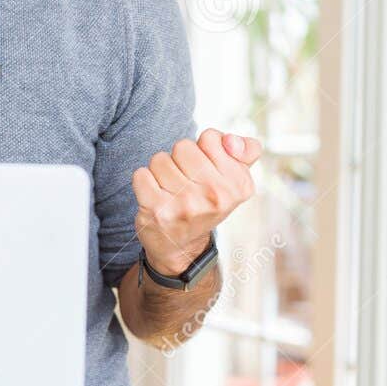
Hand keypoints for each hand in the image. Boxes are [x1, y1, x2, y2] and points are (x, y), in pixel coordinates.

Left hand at [132, 128, 261, 275]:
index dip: (203, 149)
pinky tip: (156, 197)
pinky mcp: (158, 211)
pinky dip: (144, 182)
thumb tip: (230, 140)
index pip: (210, 137)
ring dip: (161, 172)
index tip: (206, 171)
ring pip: (160, 159)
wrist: (183, 248)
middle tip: (186, 183)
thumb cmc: (208, 203)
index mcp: (239, 184)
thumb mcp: (235, 178)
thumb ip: (245, 150)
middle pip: (182, 146)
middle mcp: (215, 196)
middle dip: (180, 160)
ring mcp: (186, 205)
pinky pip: (141, 174)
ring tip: (171, 191)